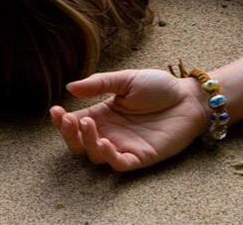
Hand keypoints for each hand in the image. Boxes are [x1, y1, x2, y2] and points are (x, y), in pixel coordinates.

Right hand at [50, 68, 208, 171]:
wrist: (188, 98)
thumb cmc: (159, 87)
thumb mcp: (126, 79)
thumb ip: (100, 84)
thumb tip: (70, 87)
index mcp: (104, 113)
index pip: (76, 122)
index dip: (61, 120)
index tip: (54, 110)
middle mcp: (110, 132)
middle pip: (80, 143)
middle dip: (68, 134)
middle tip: (67, 120)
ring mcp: (124, 145)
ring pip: (95, 155)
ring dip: (87, 142)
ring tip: (88, 124)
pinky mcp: (140, 157)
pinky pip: (119, 163)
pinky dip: (108, 156)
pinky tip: (104, 142)